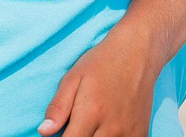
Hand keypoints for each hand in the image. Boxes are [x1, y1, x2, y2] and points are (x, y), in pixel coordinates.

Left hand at [38, 32, 158, 136]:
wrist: (136, 55)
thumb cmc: (100, 64)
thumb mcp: (72, 79)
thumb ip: (58, 107)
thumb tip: (43, 132)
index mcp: (91, 113)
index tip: (60, 133)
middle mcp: (112, 128)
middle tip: (74, 124)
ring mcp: (130, 133)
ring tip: (89, 125)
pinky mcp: (142, 134)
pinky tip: (104, 129)